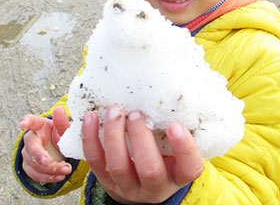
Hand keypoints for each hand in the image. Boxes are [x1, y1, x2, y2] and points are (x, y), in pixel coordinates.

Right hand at [19, 106, 72, 183]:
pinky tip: (60, 176)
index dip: (26, 122)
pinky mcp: (29, 166)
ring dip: (50, 169)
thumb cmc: (61, 136)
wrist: (62, 150)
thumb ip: (62, 122)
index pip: (31, 121)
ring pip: (33, 164)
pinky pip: (35, 174)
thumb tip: (59, 109)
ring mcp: (28, 153)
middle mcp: (31, 139)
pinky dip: (48, 177)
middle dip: (40, 156)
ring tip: (66, 170)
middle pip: (31, 148)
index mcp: (40, 126)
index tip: (23, 124)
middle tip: (49, 162)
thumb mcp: (65, 129)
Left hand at [81, 105, 203, 203]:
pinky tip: (91, 117)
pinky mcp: (105, 180)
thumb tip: (172, 93)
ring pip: (118, 165)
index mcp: (178, 175)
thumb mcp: (176, 151)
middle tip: (137, 114)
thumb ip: (175, 131)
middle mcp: (155, 187)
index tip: (176, 125)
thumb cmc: (164, 159)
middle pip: (149, 169)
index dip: (184, 147)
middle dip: (141, 138)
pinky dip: (90, 137)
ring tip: (115, 111)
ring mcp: (127, 186)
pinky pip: (95, 160)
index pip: (189, 167)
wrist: (141, 186)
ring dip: (114, 135)